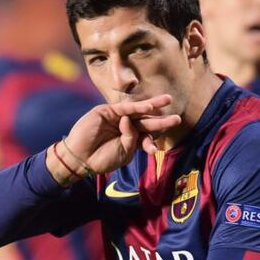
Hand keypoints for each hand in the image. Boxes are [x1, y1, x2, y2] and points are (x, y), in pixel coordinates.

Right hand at [49, 95, 181, 183]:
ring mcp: (116, 117)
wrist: (82, 158)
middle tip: (177, 118)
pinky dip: (135, 108)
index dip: (154, 139)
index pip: (148, 135)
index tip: (154, 149)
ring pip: (138, 110)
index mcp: (132, 138)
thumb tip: (129, 120)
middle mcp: (126, 125)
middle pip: (147, 120)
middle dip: (162, 119)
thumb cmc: (103, 158)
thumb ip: (132, 138)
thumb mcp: (124, 152)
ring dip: (153, 105)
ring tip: (167, 101)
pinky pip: (124, 108)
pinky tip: (148, 107)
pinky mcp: (106, 111)